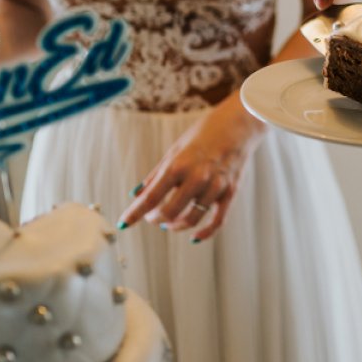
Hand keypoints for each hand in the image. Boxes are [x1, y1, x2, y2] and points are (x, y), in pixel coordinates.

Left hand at [117, 95, 264, 241]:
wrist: (238, 125)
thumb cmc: (203, 134)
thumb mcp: (175, 149)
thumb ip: (156, 174)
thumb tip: (137, 194)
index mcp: (178, 165)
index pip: (151, 197)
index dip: (134, 213)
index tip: (122, 223)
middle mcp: (196, 177)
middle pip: (169, 212)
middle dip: (156, 219)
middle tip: (152, 218)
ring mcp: (215, 186)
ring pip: (191, 219)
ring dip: (175, 225)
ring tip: (169, 223)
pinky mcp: (230, 192)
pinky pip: (217, 221)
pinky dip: (204, 233)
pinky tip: (193, 236)